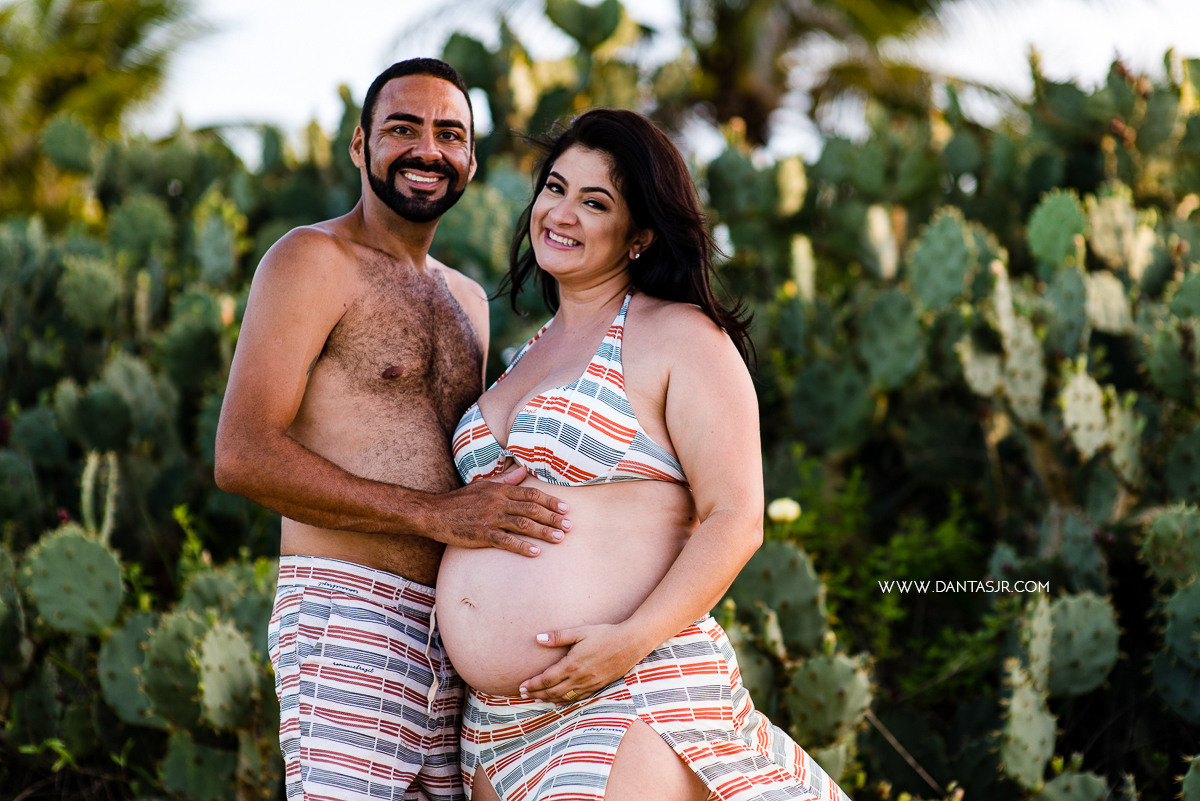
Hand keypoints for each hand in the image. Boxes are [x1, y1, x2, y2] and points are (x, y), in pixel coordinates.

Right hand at [424, 465, 570, 556]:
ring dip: (543, 531)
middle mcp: (498, 502)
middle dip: (552, 518)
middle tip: (569, 525)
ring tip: (560, 538)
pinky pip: (507, 541)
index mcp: (499, 489)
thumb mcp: (483, 485)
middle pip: (531, 508)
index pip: (531, 494)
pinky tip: (536, 552)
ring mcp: (490, 518)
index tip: (565, 508)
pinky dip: (523, 546)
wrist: (435, 513)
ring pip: (523, 524)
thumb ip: (505, 480)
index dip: (550, 501)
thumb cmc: (460, 500)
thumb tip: (523, 471)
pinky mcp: (483, 534)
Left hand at [518, 623, 645, 702]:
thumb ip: (559, 636)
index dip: (533, 684)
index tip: (521, 686)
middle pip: (553, 691)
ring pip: (564, 697)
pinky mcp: (598, 686)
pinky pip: (578, 698)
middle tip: (522, 695)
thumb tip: (538, 638)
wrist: (630, 643)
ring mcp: (589, 684)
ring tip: (536, 699)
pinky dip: (565, 702)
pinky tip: (559, 703)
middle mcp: (580, 678)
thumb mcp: (580, 632)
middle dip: (536, 694)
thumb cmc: (605, 634)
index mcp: (573, 665)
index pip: (547, 679)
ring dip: (548, 699)